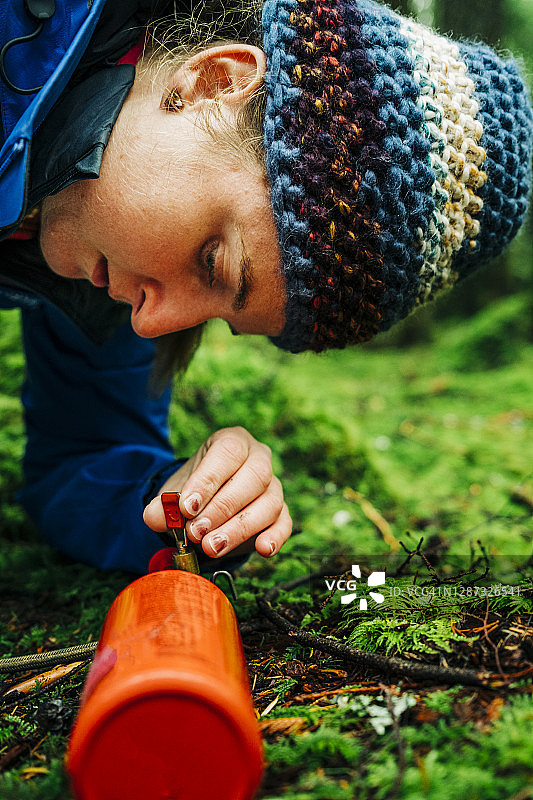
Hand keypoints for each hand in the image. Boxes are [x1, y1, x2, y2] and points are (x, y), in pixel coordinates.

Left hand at [143, 427, 291, 559]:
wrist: (206, 504)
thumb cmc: (194, 491)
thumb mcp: (174, 492)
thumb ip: (162, 504)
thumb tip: (154, 517)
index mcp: (232, 441)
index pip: (227, 452)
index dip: (208, 480)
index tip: (186, 507)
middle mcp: (259, 457)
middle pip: (254, 477)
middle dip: (222, 509)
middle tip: (196, 533)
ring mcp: (274, 485)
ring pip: (269, 503)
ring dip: (240, 528)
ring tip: (212, 547)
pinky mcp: (282, 512)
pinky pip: (285, 523)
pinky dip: (275, 537)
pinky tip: (263, 550)